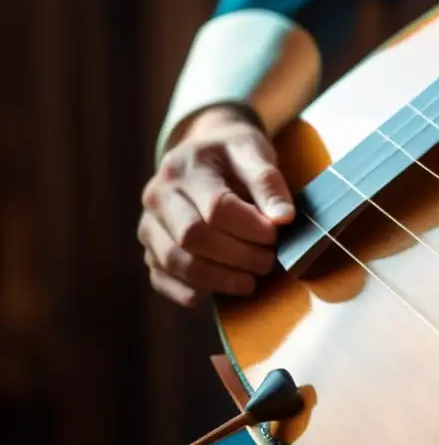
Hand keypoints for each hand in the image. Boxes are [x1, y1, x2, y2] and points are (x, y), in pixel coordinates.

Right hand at [137, 105, 294, 306]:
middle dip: (238, 256)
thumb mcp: (254, 152)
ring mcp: (148, 224)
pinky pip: (161, 279)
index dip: (250, 228)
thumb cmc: (233, 154)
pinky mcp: (148, 249)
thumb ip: (269, 183)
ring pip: (174, 262)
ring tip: (251, 280)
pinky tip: (222, 290)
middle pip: (192, 237)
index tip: (276, 235)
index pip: (216, 207)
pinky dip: (191, 292)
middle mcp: (157, 196)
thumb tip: (284, 218)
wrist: (202, 152)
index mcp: (184, 168)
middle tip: (268, 261)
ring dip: (218, 279)